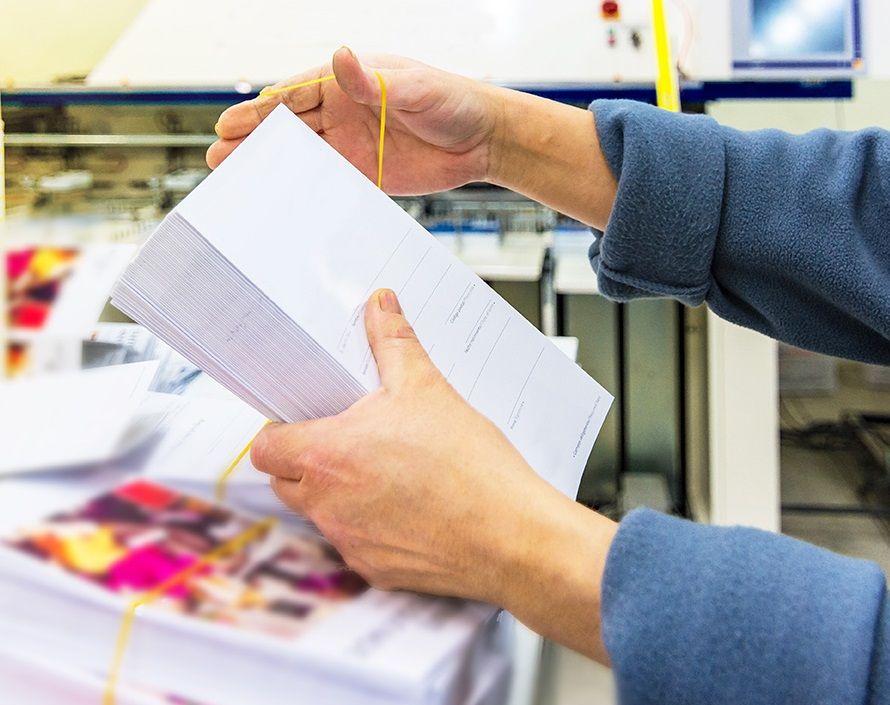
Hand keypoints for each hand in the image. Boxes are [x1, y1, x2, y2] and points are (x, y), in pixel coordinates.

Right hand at [208, 48, 502, 194]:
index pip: (293, 96)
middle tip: (218, 158)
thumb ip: (374, 80)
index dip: (260, 112)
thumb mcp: (413, 87)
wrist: (484, 139)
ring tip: (237, 181)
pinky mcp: (367, 174)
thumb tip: (340, 57)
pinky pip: (328, 183)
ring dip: (272, 168)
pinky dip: (304, 192)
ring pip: (303, 157)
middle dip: (253, 142)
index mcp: (347, 83)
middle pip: (289, 128)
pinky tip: (281, 202)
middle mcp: (343, 112)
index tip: (229, 124)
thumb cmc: (453, 100)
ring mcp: (353, 145)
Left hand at [250, 288, 616, 662]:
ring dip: (338, 492)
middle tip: (346, 440)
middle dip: (304, 461)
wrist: (511, 535)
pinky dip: (370, 525)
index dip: (279, 429)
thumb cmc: (470, 466)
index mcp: (328, 455)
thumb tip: (379, 305)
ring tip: (387, 470)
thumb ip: (393, 341)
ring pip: (320, 513)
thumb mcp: (427, 387)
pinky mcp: (375, 569)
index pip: (266, 447)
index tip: (306, 419)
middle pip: (285, 481)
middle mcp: (327, 504)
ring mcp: (349, 542)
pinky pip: (355, 543)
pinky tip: (409, 507)